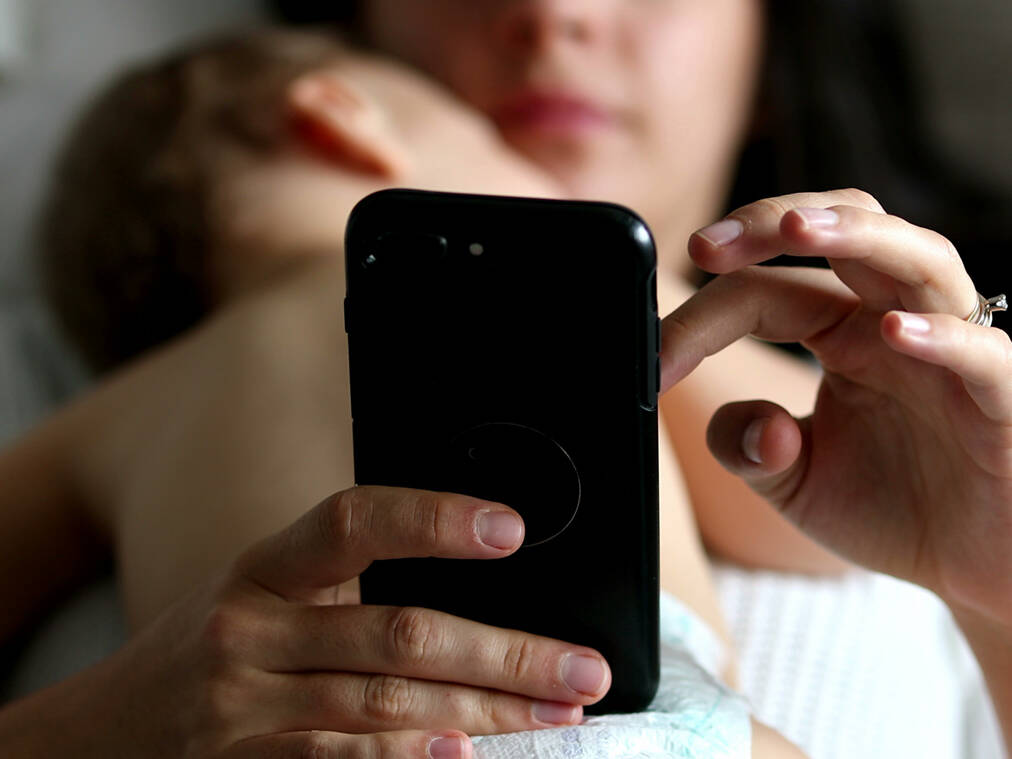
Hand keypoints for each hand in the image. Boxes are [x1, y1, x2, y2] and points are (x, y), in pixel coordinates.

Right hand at [2, 487, 608, 757]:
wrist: (105, 729)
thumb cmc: (216, 639)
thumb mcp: (268, 587)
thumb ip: (347, 578)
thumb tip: (472, 573)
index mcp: (264, 566)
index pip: (350, 523)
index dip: (431, 520)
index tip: (510, 529)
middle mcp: (251, 631)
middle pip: (397, 636)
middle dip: (504, 655)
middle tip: (582, 667)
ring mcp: (246, 709)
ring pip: (387, 709)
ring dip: (484, 715)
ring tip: (557, 712)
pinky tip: (466, 756)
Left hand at [661, 189, 1011, 625]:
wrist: (980, 567)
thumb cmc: (898, 509)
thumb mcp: (793, 481)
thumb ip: (744, 447)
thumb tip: (743, 422)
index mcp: (841, 331)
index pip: (764, 291)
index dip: (701, 318)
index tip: (654, 361)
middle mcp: (894, 323)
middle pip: (845, 229)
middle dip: (774, 220)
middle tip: (706, 243)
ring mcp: (953, 352)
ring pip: (918, 259)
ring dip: (857, 235)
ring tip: (796, 229)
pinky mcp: (1006, 399)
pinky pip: (982, 354)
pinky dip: (941, 337)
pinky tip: (892, 330)